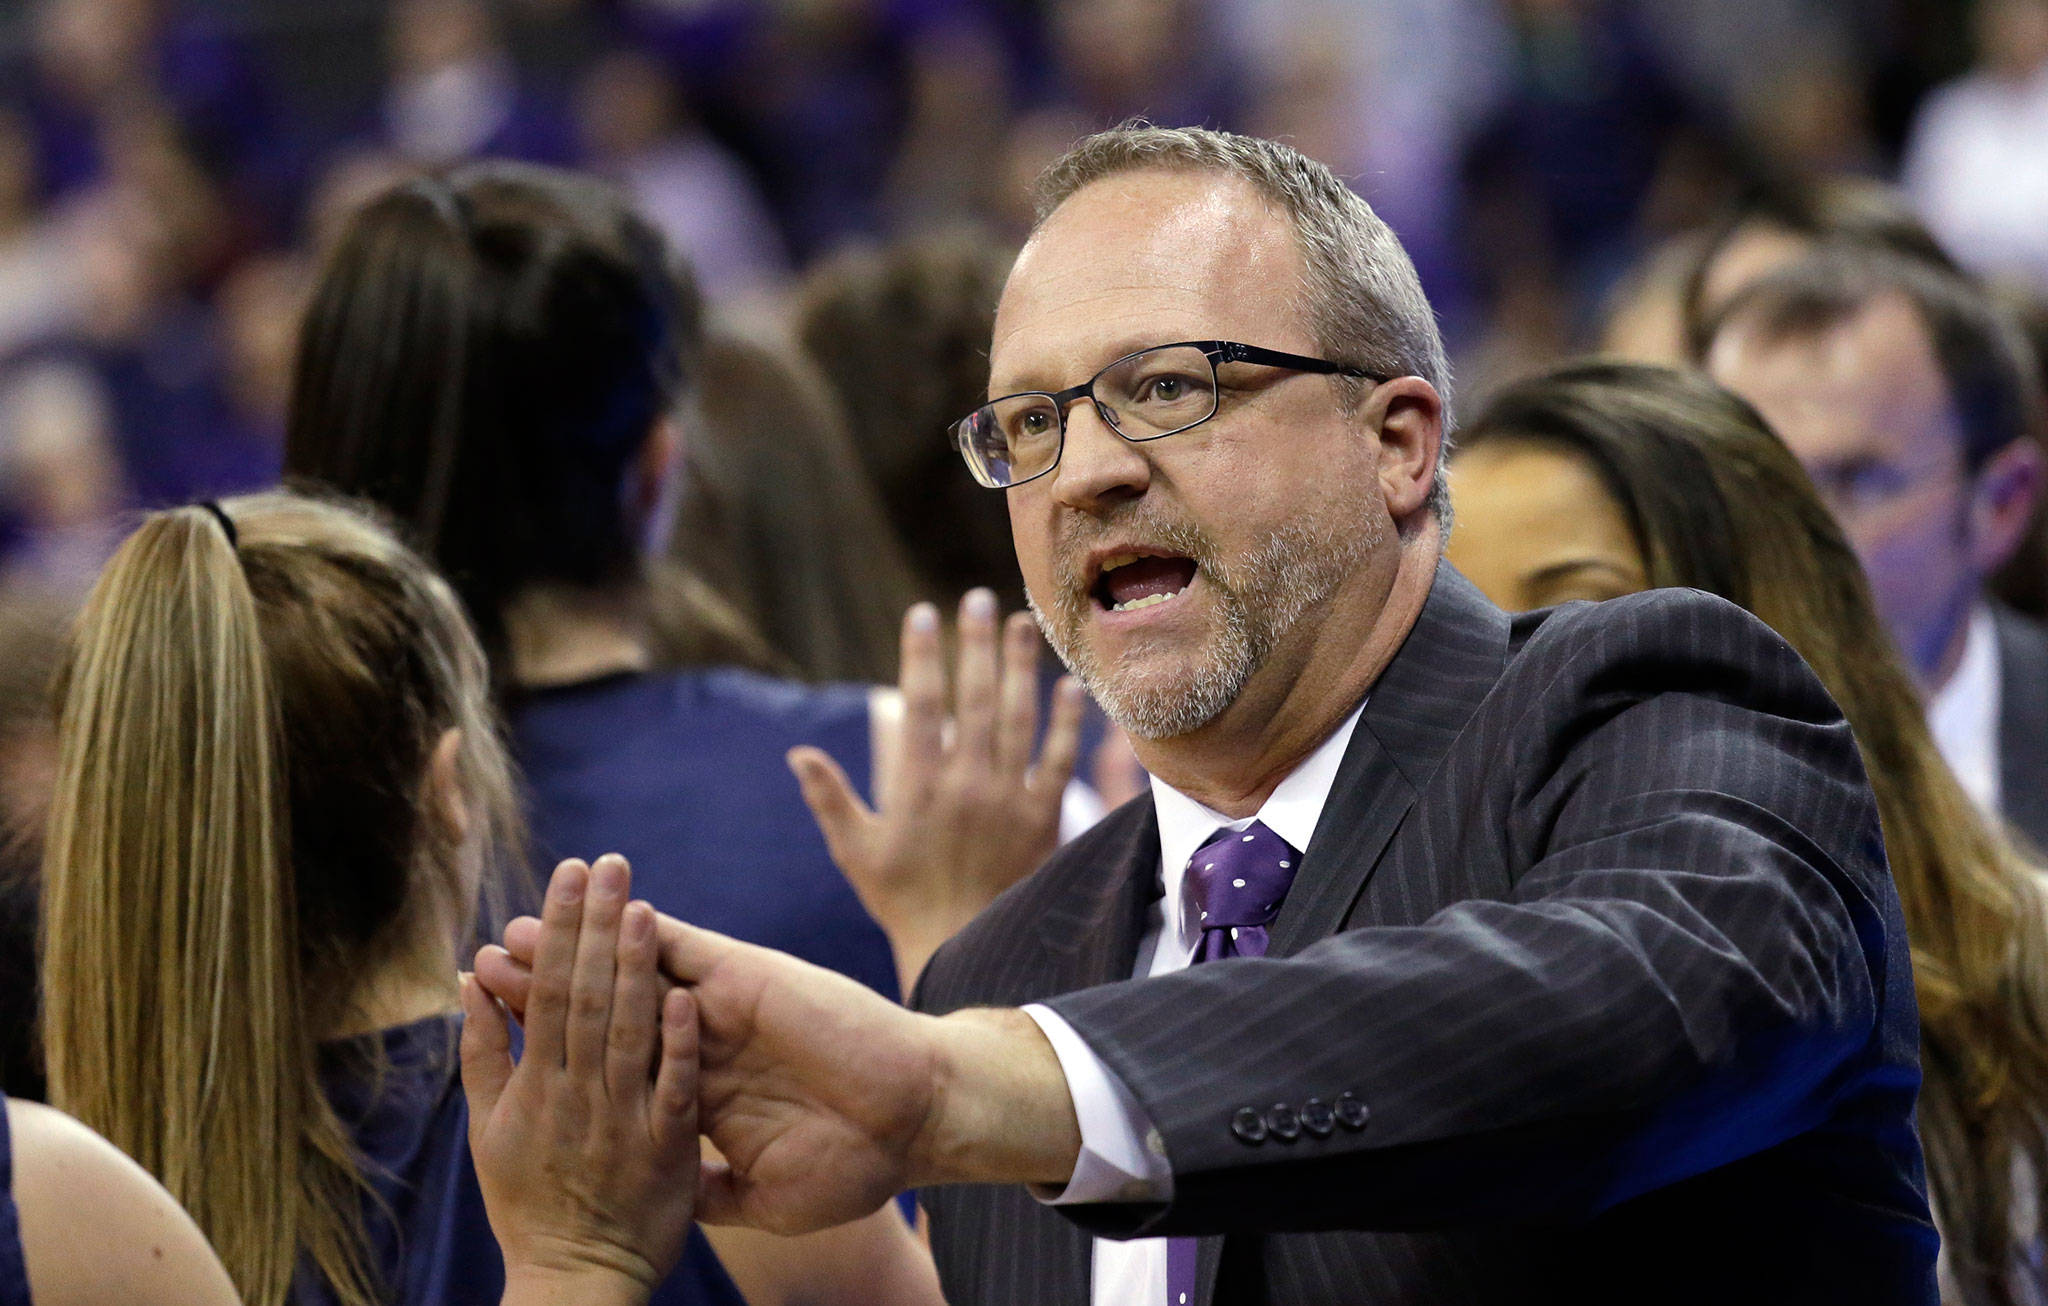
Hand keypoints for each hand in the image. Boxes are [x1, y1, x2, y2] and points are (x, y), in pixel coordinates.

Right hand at [463, 855, 699, 1303]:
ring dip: (634, 968)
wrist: (576, 1282)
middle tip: (609, 863)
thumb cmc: (531, 1204)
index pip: (548, 987)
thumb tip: (471, 981)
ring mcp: (623, 1120)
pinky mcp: (668, 1150)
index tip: (570, 871)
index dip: (558, 928)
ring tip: (641, 908)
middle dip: (595, 927)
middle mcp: (576, 1093)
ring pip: (628, 1032)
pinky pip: (674, 1090)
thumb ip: (483, 1055)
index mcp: (536, 1083)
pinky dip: (676, 1044)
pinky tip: (682, 995)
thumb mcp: (489, 1132)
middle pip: (587, 996)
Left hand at [477, 911, 1081, 1236]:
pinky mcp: (744, 978)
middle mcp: (699, 1041)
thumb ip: (716, 1188)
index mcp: (697, 1092)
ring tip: (513, 929)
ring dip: (574, 946)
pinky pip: (682, 945)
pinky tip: (593, 905)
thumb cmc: (857, 1161)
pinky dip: (638, 924)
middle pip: (606, 1006)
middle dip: (544, 986)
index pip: (613, 1062)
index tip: (505, 1035)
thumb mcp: (768, 1196)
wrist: (915, 1120)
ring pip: (632, 967)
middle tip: (483, 962)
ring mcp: (719, 1006)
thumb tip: (677, 1203)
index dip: (560, 1047)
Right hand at [790, 590, 1084, 989]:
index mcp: (916, 787)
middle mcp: (964, 785)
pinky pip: (1058, 762)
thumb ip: (829, 797)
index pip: (920, 706)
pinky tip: (1070, 686)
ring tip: (1023, 622)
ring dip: (1020, 667)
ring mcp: (1007, 800)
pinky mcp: (1042, 820)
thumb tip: (798, 752)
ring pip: (1018, 719)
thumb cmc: (900, 900)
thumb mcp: (854, 850)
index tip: (924, 614)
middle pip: (974, 699)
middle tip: (980, 598)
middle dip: (976, 644)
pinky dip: (1067, 723)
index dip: (921, 656)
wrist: (960, 948)